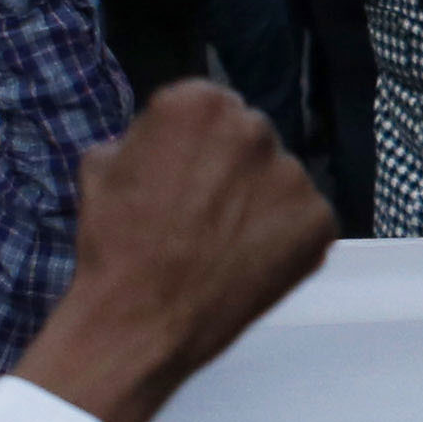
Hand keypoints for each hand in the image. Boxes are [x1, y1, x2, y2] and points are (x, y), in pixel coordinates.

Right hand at [19, 80, 339, 421]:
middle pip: (250, 138)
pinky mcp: (319, 221)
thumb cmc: (114, 243)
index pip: (212, 108)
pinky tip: (248, 263)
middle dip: (231, 166)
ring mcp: (294, 175)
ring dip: (258, 202)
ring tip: (223, 244)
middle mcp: (255, 128)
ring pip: (279, 179)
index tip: (183, 175)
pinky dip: (283, 239)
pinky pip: (303, 220)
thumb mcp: (103, 165)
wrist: (140, 319)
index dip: (196, 145)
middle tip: (203, 212)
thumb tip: (166, 142)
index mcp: (201, 102)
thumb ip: (146, 137)